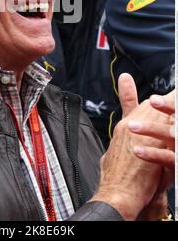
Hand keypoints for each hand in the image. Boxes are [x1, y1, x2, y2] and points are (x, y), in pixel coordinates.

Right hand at [91, 73, 170, 219]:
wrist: (115, 195)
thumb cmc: (115, 182)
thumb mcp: (112, 159)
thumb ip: (117, 149)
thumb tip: (115, 149)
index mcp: (121, 130)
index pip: (133, 107)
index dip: (141, 98)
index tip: (140, 87)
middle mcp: (128, 127)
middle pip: (148, 105)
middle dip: (162, 100)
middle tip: (173, 92)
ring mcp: (138, 133)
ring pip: (157, 110)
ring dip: (169, 104)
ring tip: (176, 96)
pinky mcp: (150, 143)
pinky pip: (165, 124)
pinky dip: (172, 117)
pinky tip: (176, 117)